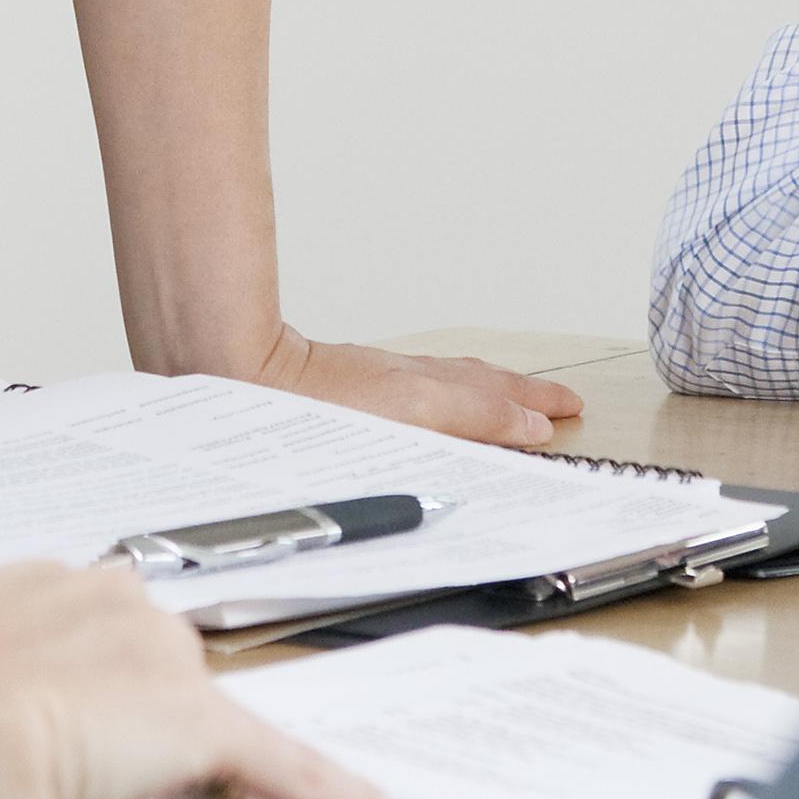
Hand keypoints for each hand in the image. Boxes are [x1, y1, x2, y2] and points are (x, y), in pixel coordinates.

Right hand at [0, 560, 425, 798]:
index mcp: (11, 592)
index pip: (77, 663)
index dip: (83, 728)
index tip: (75, 764)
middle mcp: (94, 603)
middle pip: (155, 703)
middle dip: (166, 779)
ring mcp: (151, 658)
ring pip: (220, 751)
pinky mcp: (199, 719)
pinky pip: (288, 767)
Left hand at [230, 324, 584, 449]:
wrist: (235, 368)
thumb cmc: (301, 406)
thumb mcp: (401, 415)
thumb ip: (466, 421)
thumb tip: (525, 429)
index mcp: (418, 395)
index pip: (486, 407)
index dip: (524, 417)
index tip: (558, 426)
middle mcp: (401, 382)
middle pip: (475, 385)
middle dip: (522, 395)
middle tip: (564, 402)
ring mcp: (375, 379)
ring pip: (447, 378)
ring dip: (489, 386)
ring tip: (518, 393)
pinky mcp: (349, 378)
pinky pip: (418, 375)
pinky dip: (449, 383)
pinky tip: (440, 391)